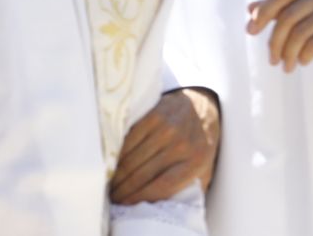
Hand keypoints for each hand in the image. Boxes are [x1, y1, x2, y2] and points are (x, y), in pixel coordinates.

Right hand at [110, 87, 220, 204]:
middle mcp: (182, 144)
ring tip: (110, 182)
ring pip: (132, 158)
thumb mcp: (202, 167)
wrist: (201, 106)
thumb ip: (186, 187)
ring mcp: (168, 128)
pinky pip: (129, 139)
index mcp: (196, 161)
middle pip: (142, 174)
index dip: (138, 198)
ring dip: (116, 174)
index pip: (161, 187)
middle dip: (122, 189)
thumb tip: (162, 206)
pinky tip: (114, 161)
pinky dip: (118, 153)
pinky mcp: (155, 114)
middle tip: (112, 195)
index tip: (124, 204)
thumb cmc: (198, 143)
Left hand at [247, 0, 312, 73]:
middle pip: (288, 16)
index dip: (263, 13)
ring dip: (288, 54)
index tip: (251, 31)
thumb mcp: (301, 14)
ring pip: (300, 33)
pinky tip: (303, 61)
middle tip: (272, 60)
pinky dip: (304, 56)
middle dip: (275, 42)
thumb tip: (251, 10)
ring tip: (286, 66)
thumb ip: (277, 9)